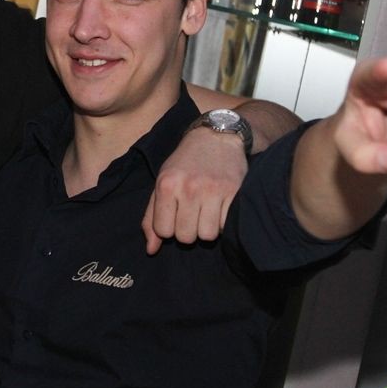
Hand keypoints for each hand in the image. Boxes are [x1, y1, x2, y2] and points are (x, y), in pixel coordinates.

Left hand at [141, 128, 247, 252]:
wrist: (216, 137)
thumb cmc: (184, 164)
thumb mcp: (162, 183)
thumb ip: (151, 217)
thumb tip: (151, 250)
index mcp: (167, 185)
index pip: (164, 231)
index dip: (169, 228)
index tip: (174, 216)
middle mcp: (189, 188)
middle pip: (186, 237)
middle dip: (188, 230)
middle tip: (192, 214)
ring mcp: (214, 191)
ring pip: (207, 236)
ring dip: (206, 229)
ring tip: (206, 212)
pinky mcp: (235, 192)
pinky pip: (225, 226)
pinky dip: (222, 223)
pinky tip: (219, 208)